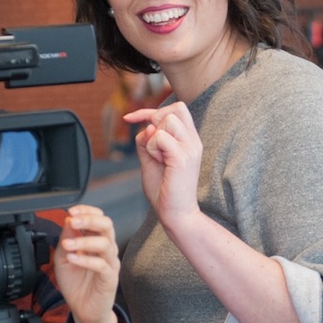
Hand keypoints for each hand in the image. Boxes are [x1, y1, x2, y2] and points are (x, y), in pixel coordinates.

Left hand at [52, 204, 121, 322]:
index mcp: (96, 241)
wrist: (83, 310)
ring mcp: (110, 263)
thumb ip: (67, 239)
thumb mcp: (63, 258)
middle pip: (107, 225)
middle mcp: (106, 249)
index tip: (71, 211)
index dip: (87, 211)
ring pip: (105, 243)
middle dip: (89, 220)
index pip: (99, 218)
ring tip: (67, 245)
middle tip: (72, 221)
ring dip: (83, 241)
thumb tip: (67, 220)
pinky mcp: (109, 278)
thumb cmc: (77, 284)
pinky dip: (86, 259)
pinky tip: (73, 259)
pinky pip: (102, 265)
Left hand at [124, 102, 202, 228]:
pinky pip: (160, 137)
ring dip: (154, 136)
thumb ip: (146, 142)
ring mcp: (190, 148)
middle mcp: (193, 141)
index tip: (129, 118)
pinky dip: (152, 147)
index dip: (149, 111)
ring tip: (157, 156)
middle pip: (176, 109)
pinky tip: (157, 161)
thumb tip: (144, 127)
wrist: (176, 214)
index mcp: (189, 141)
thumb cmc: (164, 190)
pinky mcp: (182, 158)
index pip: (176, 110)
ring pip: (168, 120)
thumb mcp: (150, 160)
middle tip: (151, 143)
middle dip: (155, 119)